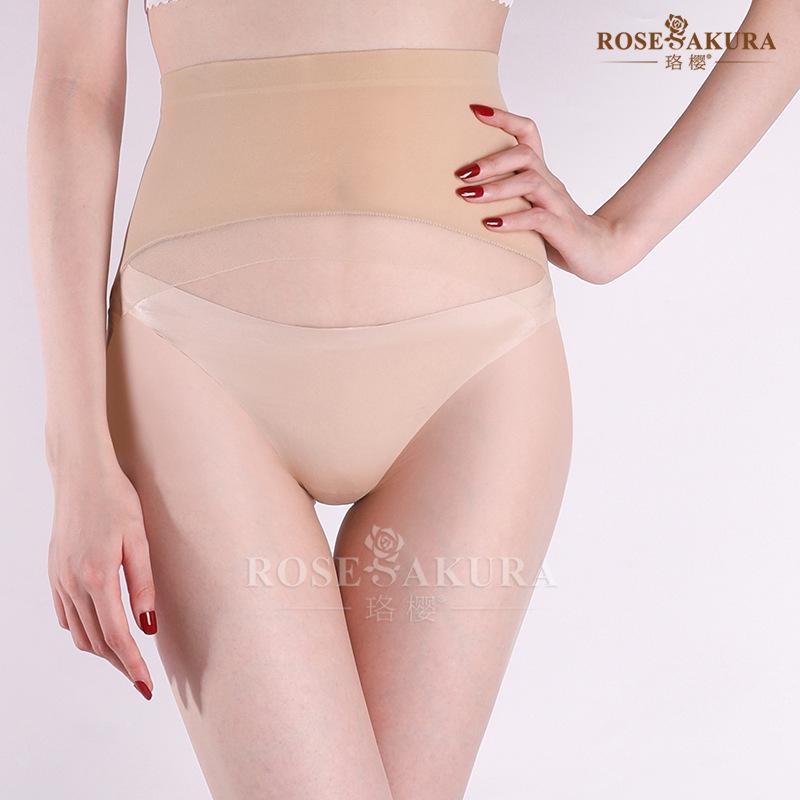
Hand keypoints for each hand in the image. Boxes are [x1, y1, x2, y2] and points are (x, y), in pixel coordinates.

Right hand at [47, 455, 155, 700]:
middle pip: (97, 642)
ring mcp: (59, 580)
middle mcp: (73, 584)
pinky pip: (66, 617)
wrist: (81, 475)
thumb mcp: (139, 538)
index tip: (147, 686)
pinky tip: (101, 630)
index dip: (133, 665)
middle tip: (142, 679)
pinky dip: (84, 631)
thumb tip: (148, 626)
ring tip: (126, 659)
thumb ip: (143, 584)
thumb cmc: (116, 500)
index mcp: (97, 577)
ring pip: (78, 633)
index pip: (117, 636)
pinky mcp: (54, 574)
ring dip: (102, 651)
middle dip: (120, 664)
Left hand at [455, 103, 638, 284]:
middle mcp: (550, 184)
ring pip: (530, 183)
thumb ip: (508, 200)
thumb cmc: (559, 233)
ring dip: (496, 188)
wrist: (604, 253)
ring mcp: (558, 205)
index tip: (475, 109)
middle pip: (524, 155)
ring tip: (467, 196)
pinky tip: (491, 224)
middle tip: (461, 173)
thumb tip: (465, 196)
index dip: (504, 118)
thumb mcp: (531, 210)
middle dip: (491, 161)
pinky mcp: (562, 228)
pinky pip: (538, 218)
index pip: (528, 134)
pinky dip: (512, 220)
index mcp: (543, 176)